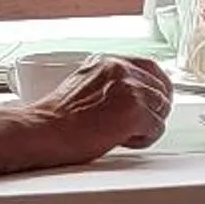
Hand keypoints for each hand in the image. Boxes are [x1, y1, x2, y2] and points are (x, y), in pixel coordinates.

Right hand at [37, 55, 172, 157]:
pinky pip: (157, 128)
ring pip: (161, 109)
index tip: (156, 100)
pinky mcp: (134, 111)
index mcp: (109, 62)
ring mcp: (130, 89)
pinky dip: (144, 139)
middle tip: (141, 125)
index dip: (157, 87)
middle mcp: (122, 70)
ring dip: (147, 126)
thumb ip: (110, 85)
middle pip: (161, 89)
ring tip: (124, 135)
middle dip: (155, 109)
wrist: (43, 131)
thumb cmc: (56, 118)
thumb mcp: (84, 86)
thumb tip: (130, 97)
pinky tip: (123, 141)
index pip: (150, 66)